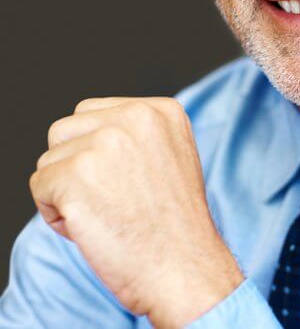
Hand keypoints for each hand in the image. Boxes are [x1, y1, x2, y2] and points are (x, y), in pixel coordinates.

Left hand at [29, 97, 243, 327]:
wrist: (183, 266)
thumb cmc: (175, 225)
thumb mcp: (171, 158)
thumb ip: (135, 137)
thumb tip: (90, 135)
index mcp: (160, 111)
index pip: (93, 113)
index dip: (96, 153)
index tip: (126, 182)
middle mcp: (135, 117)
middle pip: (64, 130)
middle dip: (74, 166)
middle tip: (111, 199)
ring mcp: (105, 144)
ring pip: (49, 160)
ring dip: (65, 191)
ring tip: (105, 213)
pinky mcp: (76, 175)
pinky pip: (39, 187)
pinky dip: (56, 214)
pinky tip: (91, 227)